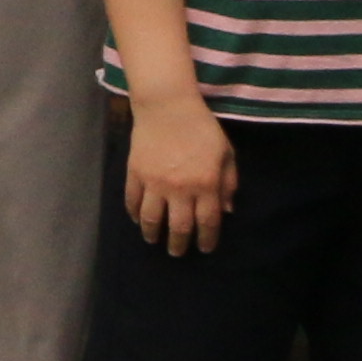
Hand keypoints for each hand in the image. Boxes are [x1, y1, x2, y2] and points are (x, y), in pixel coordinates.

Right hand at [125, 96, 236, 254]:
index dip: (207, 239)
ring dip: (153, 234)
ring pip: (151, 218)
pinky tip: (138, 220)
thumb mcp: (226, 153)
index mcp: (206, 184)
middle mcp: (180, 189)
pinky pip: (132, 201)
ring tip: (154, 241)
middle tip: (177, 253)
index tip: (205, 249)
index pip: (207, 221)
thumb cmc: (202, 128)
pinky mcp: (135, 174)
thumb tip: (227, 210)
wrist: (167, 107)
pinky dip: (134, 214)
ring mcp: (154, 183)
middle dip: (179, 244)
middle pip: (179, 226)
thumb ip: (229, 182)